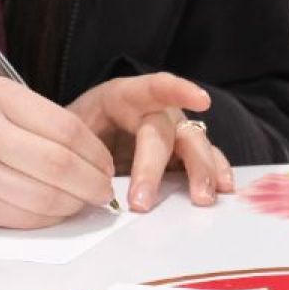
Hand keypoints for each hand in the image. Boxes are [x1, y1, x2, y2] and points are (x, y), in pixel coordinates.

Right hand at [0, 76, 116, 227]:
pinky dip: (46, 219)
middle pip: (59, 165)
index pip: (67, 128)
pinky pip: (20, 218)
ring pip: (43, 196)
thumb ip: (38, 121)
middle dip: (92, 183)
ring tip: (81, 203)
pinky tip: (54, 212)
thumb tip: (92, 154)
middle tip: (102, 191)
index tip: (107, 166)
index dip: (96, 153)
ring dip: (73, 206)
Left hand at [68, 73, 227, 210]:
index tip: (201, 100)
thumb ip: (78, 150)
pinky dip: (215, 173)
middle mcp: (155, 112)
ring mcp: (173, 133)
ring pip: (195, 144)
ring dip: (200, 170)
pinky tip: (223, 189)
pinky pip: (206, 160)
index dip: (178, 90)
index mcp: (123, 97)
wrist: (73, 148)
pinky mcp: (181, 156)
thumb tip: (90, 182)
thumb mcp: (65, 134)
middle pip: (167, 130)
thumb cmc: (71, 136)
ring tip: (202, 198)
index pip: (154, 88)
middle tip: (142, 202)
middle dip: (155, 166)